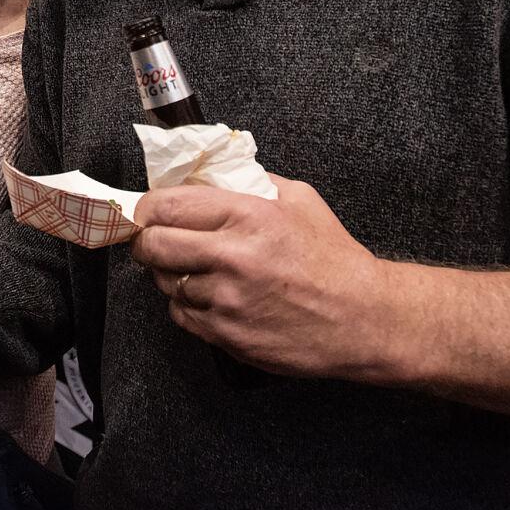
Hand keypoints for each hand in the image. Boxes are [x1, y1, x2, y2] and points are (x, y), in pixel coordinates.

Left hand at [131, 179, 393, 378]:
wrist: (364, 320)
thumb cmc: (334, 259)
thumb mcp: (300, 200)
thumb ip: (253, 183)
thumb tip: (211, 173)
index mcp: (247, 216)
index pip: (166, 206)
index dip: (147, 208)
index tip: (147, 211)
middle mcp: (231, 257)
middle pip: (153, 246)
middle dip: (146, 241)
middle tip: (154, 240)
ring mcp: (226, 300)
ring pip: (165, 283)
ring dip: (171, 275)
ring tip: (195, 269)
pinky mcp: (227, 335)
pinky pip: (182, 316)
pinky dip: (188, 305)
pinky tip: (211, 297)